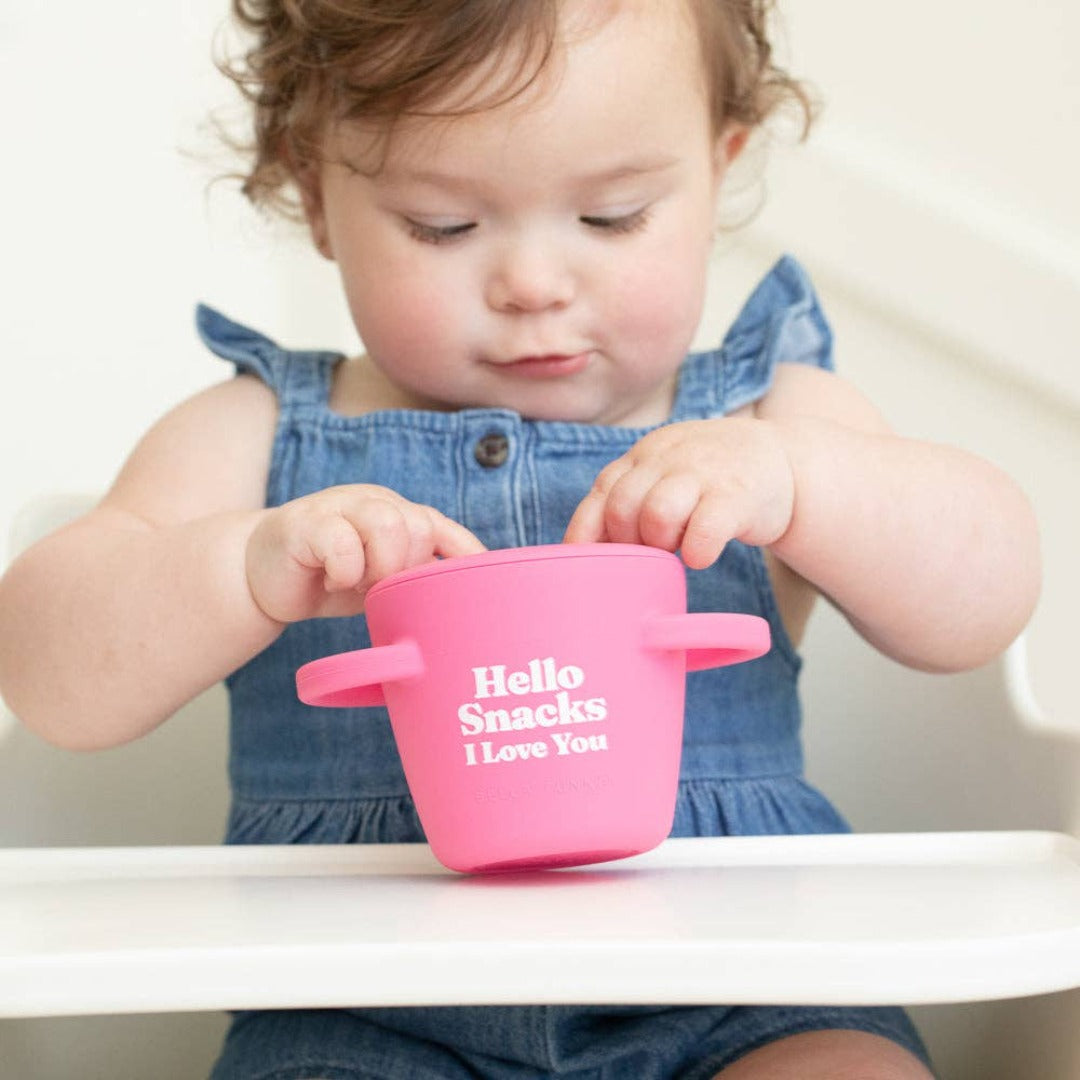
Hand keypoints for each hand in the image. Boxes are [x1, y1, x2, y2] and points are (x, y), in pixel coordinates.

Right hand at [246, 485, 484, 621]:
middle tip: (378, 589)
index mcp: (398, 513)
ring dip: (379, 568)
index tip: (479, 581)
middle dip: (407, 569)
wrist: (260, 576)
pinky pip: (342, 542)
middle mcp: (373, 502)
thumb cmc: (328, 577)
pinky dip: (345, 571)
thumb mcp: (379, 579)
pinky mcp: (305, 522)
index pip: (442, 527)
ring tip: (358, 584)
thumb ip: (413, 576)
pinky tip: (331, 579)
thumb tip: (461, 598)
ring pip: (388, 525)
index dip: (464, 553)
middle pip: (419, 527)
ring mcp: (338, 506)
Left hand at [564, 418, 794, 568]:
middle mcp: (668, 459)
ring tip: (676, 549)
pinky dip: (697, 552)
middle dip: (628, 542)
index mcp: (643, 456)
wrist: (780, 459)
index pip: (600, 493)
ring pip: (657, 514)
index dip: (587, 534)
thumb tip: (583, 551)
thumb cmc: (708, 481)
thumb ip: (628, 499)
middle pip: (623, 506)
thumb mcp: (663, 476)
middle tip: (649, 552)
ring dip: (660, 545)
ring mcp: (704, 474)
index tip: (584, 564)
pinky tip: (701, 555)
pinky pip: (705, 530)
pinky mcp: (738, 496)